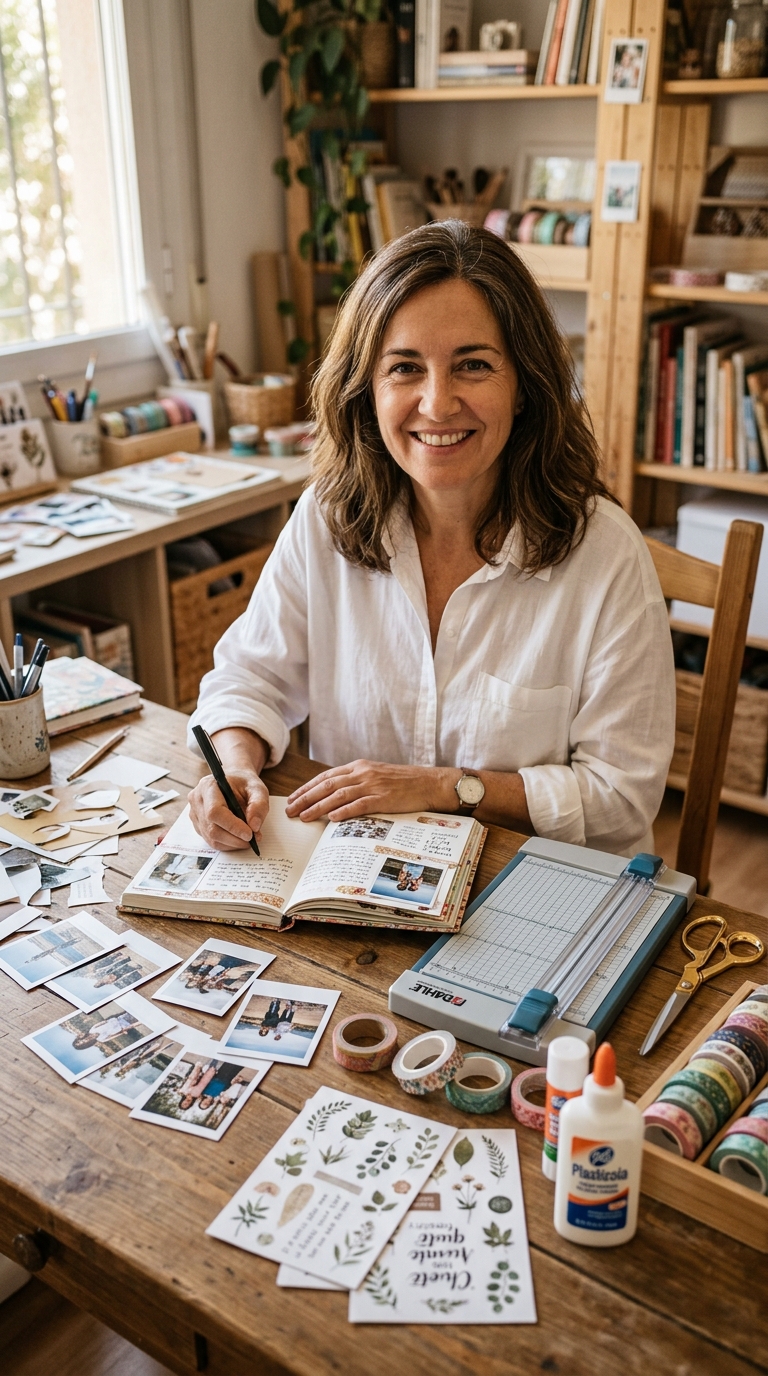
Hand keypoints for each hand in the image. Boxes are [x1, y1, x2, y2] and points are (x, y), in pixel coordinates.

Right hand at [188, 769, 268, 849]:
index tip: (250, 834)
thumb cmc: (244, 783)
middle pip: (212, 828)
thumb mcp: (257, 788)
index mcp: (208, 786)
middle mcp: (197, 800)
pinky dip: (228, 844)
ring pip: (211, 838)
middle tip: (253, 840)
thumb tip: (254, 826)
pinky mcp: (198, 825)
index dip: (232, 826)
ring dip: (233, 843)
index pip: (215, 812)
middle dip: (235, 839)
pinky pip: (211, 840)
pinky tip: (239, 838)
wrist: (234, 781)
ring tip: (249, 839)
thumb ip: (259, 805)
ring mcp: (195, 814)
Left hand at [285, 759, 459, 821]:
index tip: (293, 798)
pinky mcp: (384, 798)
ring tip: (304, 817)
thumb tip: (334, 797)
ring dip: (318, 806)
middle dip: (306, 798)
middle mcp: (363, 773)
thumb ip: (356, 782)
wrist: (429, 783)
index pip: (326, 777)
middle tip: (290, 810)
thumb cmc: (403, 782)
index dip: (307, 788)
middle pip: (327, 786)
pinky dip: (344, 811)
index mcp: (359, 767)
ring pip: (339, 795)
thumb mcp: (376, 776)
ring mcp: (373, 785)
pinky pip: (360, 805)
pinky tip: (332, 818)